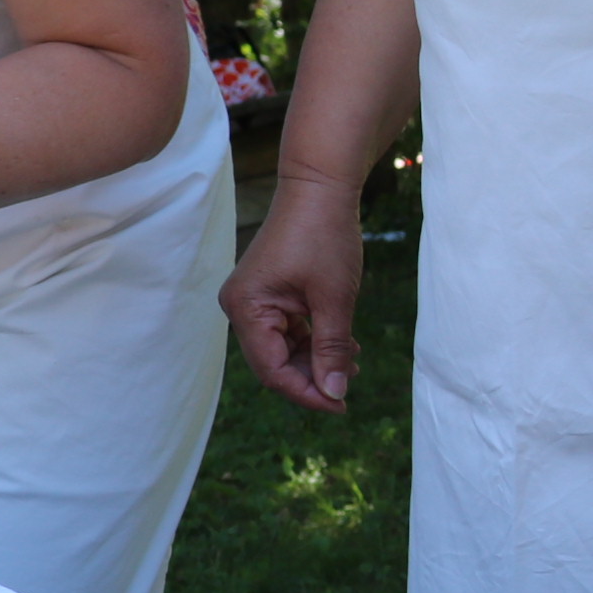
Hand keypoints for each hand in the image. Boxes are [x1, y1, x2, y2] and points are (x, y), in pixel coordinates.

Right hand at [223, 175, 364, 411]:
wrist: (318, 188)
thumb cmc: (324, 236)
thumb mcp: (333, 298)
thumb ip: (331, 348)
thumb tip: (333, 393)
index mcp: (246, 308)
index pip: (271, 369)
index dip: (306, 392)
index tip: (341, 404)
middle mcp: (240, 307)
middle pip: (273, 362)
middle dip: (312, 376)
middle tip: (350, 382)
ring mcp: (252, 300)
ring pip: (282, 348)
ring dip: (316, 359)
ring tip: (351, 360)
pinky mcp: (266, 294)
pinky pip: (286, 330)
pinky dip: (312, 340)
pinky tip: (341, 344)